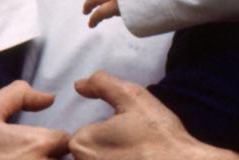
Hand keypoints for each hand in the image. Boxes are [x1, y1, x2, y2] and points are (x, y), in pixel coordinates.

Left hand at [70, 71, 238, 159]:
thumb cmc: (159, 135)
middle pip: (85, 157)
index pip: (80, 137)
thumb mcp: (132, 97)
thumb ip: (102, 84)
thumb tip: (79, 85)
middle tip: (131, 148)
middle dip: (104, 151)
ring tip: (135, 156)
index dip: (101, 134)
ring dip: (111, 158)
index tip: (123, 136)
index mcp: (82, 144)